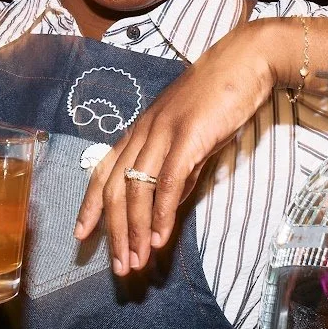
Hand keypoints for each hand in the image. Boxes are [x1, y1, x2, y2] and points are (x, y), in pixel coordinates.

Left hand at [75, 20, 278, 275]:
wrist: (246, 61)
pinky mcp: (187, 136)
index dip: (90, 206)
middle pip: (115, 188)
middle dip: (114, 232)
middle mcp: (144, 131)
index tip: (81, 236)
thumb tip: (168, 204)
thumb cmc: (221, 98)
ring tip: (138, 260)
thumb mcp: (192, 138)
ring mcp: (163, 132)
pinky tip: (160, 237)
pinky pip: (166, 181)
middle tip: (120, 267)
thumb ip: (178, 170)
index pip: (103, 172)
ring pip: (136, 189)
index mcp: (141, 129)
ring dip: (135, 230)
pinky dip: (160, 213)